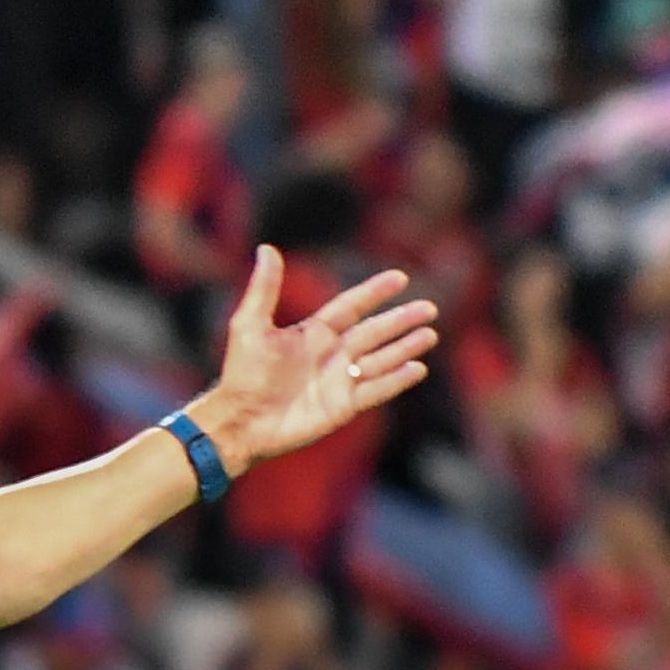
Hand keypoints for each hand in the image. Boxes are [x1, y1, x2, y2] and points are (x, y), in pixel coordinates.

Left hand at [190, 249, 437, 478]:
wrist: (240, 422)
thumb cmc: (242, 375)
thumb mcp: (250, 326)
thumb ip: (264, 289)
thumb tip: (266, 248)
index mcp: (313, 333)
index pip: (351, 307)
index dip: (374, 293)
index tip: (400, 278)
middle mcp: (331, 354)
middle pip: (374, 332)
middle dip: (401, 320)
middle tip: (429, 308)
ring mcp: (339, 381)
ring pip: (381, 360)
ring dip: (405, 348)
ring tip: (429, 335)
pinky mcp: (343, 407)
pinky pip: (376, 390)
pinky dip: (397, 380)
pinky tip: (418, 368)